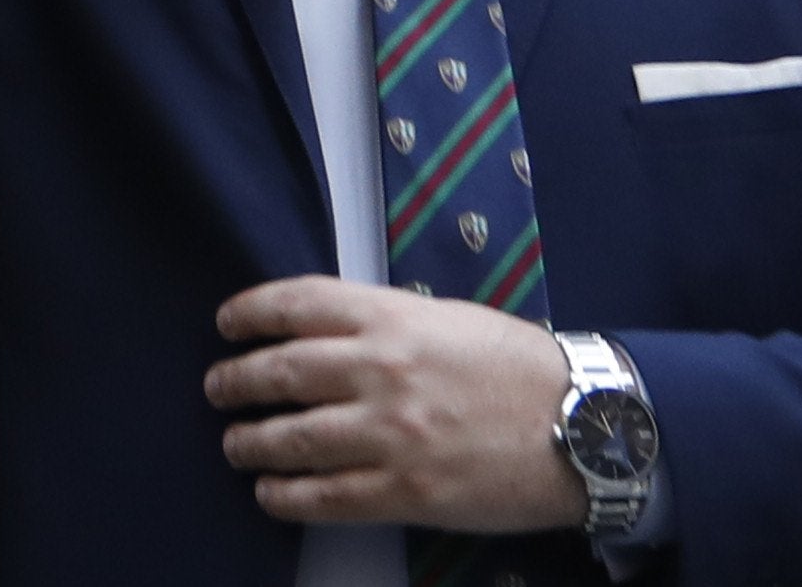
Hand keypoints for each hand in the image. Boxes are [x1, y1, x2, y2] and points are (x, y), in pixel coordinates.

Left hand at [203, 278, 578, 532]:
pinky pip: (324, 497)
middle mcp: (382, 370)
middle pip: (280, 372)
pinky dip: (285, 496)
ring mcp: (390, 435)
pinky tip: (270, 493)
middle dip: (236, 382)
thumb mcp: (448, 319)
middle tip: (218, 389)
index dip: (249, 314)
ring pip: (291, 439)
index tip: (227, 324)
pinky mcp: (404, 493)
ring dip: (250, 442)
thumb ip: (386, 322)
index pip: (296, 304)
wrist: (583, 426)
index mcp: (394, 316)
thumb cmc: (519, 367)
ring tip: (236, 443)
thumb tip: (325, 334)